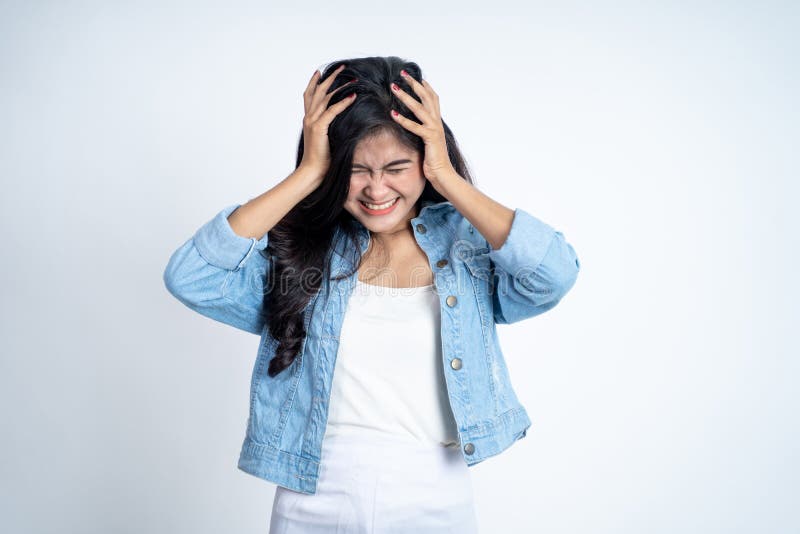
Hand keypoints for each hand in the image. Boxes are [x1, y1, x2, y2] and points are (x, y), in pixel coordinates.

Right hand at [299, 64, 356, 181]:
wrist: (312, 172)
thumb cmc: (321, 160)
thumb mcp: (326, 140)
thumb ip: (330, 129)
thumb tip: (343, 124)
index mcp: (308, 120)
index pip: (309, 95)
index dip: (314, 82)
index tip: (320, 72)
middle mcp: (308, 117)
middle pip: (317, 91)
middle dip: (329, 77)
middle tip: (342, 67)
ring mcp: (312, 122)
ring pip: (325, 97)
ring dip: (339, 85)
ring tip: (352, 78)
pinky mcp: (319, 128)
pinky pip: (332, 111)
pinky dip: (343, 102)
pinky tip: (353, 96)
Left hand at [389, 70, 455, 183]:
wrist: (443, 173)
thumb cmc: (434, 160)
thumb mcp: (428, 142)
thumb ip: (423, 131)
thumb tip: (416, 127)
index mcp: (437, 122)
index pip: (433, 99)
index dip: (426, 87)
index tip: (418, 78)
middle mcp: (437, 122)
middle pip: (426, 97)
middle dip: (414, 84)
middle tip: (403, 73)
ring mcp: (434, 129)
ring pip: (419, 108)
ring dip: (405, 96)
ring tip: (394, 87)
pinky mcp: (430, 138)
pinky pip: (415, 126)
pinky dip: (403, 119)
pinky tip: (392, 113)